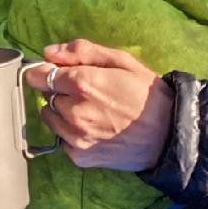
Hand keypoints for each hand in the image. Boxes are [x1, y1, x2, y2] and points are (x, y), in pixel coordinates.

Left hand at [23, 39, 173, 171]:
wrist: (169, 134)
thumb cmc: (147, 93)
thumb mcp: (121, 61)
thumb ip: (82, 52)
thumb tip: (49, 52)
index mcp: (82, 83)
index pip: (38, 76)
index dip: (44, 72)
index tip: (53, 72)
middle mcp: (73, 111)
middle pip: (46, 96)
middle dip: (59, 91)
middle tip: (86, 91)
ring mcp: (75, 137)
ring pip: (51, 118)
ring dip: (62, 112)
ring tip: (89, 110)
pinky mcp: (80, 157)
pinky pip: (62, 139)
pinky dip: (71, 132)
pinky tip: (93, 128)